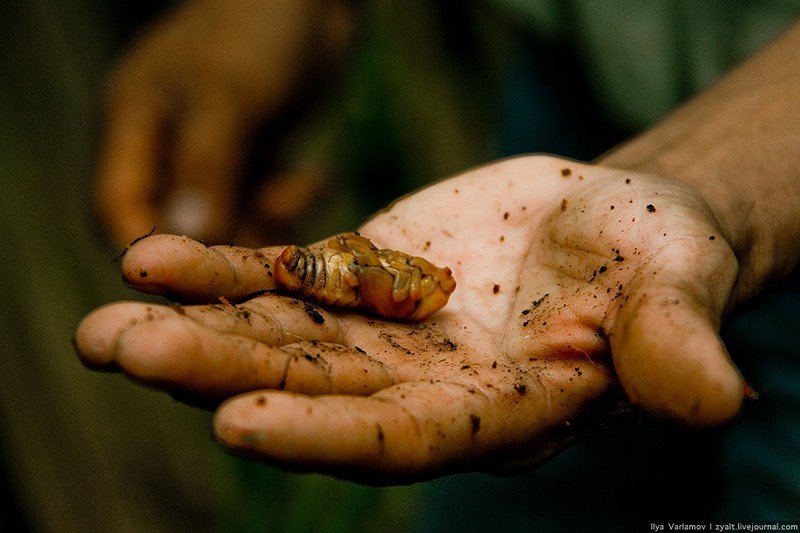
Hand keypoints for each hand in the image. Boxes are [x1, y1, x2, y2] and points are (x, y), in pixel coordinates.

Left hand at [75, 155, 744, 482]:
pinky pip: (282, 280)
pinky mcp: (362, 277)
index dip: (329, 433)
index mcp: (501, 410)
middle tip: (125, 354)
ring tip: (106, 327)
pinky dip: (221, 273)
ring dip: (193, 331)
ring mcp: (385, 333)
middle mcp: (427, 386)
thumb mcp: (676, 290)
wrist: (612, 223)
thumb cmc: (657, 258)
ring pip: (279, 338)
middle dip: (222, 377)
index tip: (238, 423)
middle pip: (316, 390)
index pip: (408, 438)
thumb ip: (671, 344)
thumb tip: (715, 396)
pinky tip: (154, 261)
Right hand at [95, 0, 352, 245]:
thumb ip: (206, 164)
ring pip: (224, 221)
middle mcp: (166, 145)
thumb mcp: (229, 94)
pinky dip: (288, 202)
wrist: (312, 1)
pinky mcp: (250, 157)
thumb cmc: (258, 28)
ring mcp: (210, 153)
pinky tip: (314, 177)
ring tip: (300, 189)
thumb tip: (186, 236)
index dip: (148, 246)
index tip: (196, 276)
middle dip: (221, 240)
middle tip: (267, 252)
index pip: (116, 205)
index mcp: (135, 122)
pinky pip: (261, 205)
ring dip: (264, 220)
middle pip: (174, 225)